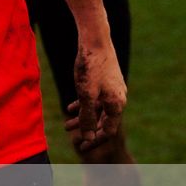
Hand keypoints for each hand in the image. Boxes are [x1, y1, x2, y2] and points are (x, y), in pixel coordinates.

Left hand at [66, 43, 127, 161]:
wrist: (96, 40)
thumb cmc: (91, 67)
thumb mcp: (86, 95)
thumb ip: (87, 117)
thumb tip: (88, 136)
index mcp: (116, 104)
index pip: (108, 130)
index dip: (94, 139)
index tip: (82, 145)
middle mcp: (119, 98)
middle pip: (103, 121)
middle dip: (87, 129)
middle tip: (73, 139)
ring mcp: (114, 89)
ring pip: (98, 109)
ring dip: (83, 117)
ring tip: (67, 124)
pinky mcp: (107, 80)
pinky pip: (97, 98)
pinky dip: (85, 104)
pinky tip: (70, 107)